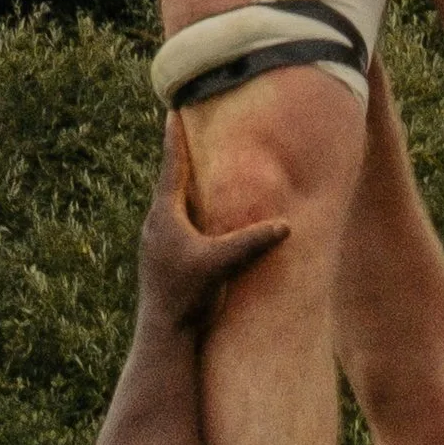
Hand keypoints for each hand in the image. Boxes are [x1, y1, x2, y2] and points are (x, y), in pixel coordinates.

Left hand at [139, 122, 289, 337]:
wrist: (164, 335)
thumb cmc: (187, 296)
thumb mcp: (220, 265)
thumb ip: (251, 243)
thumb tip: (286, 226)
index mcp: (165, 216)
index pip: (172, 166)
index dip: (176, 138)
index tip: (172, 110)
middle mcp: (157, 224)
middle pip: (170, 179)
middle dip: (180, 154)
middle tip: (187, 126)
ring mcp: (158, 241)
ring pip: (172, 201)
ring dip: (184, 180)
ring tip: (197, 163)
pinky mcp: (165, 257)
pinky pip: (176, 219)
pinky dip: (187, 204)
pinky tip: (199, 212)